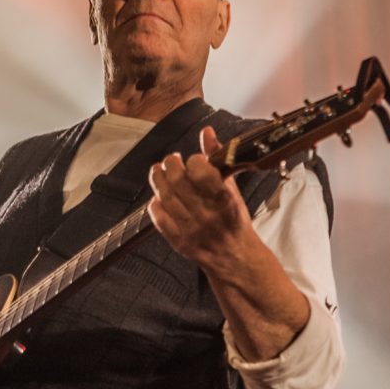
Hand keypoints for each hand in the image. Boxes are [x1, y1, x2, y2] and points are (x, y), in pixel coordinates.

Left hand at [148, 126, 251, 267]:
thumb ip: (218, 158)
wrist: (234, 256)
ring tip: (159, 171)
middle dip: (170, 164)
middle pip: (177, 181)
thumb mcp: (231, 187)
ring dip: (158, 179)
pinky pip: (158, 217)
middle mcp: (208, 215)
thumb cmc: (233, 218)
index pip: (201, 171)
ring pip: (165, 196)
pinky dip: (155, 203)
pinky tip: (159, 196)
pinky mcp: (179, 242)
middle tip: (171, 161)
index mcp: (225, 199)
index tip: (194, 160)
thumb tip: (206, 132)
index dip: (193, 160)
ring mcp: (191, 230)